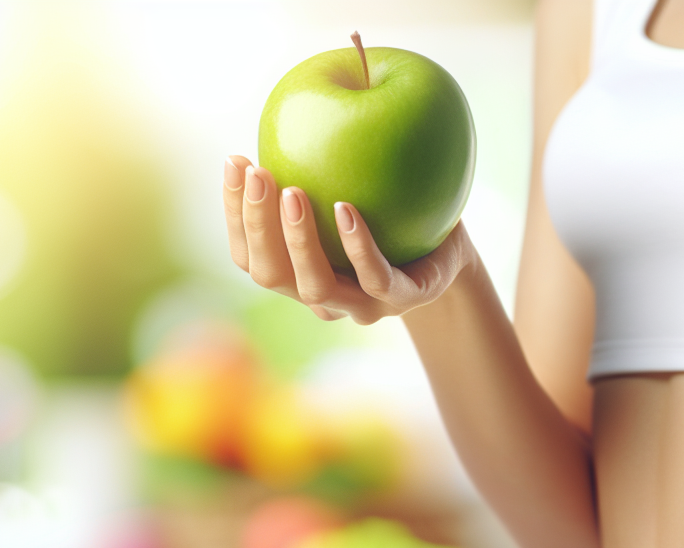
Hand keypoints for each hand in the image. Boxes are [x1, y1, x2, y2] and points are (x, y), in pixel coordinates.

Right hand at [222, 156, 473, 323]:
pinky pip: (375, 278)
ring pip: (316, 288)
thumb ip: (315, 167)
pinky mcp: (402, 300)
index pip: (249, 254)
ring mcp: (362, 306)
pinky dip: (357, 246)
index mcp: (297, 273)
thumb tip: (287, 105)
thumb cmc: (391, 211)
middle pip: (270, 276)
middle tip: (259, 173)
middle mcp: (323, 298)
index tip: (235, 160)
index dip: (233, 212)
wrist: (450, 251)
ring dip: (298, 241)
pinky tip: (345, 210)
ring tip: (294, 192)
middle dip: (257, 226)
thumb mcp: (350, 185)